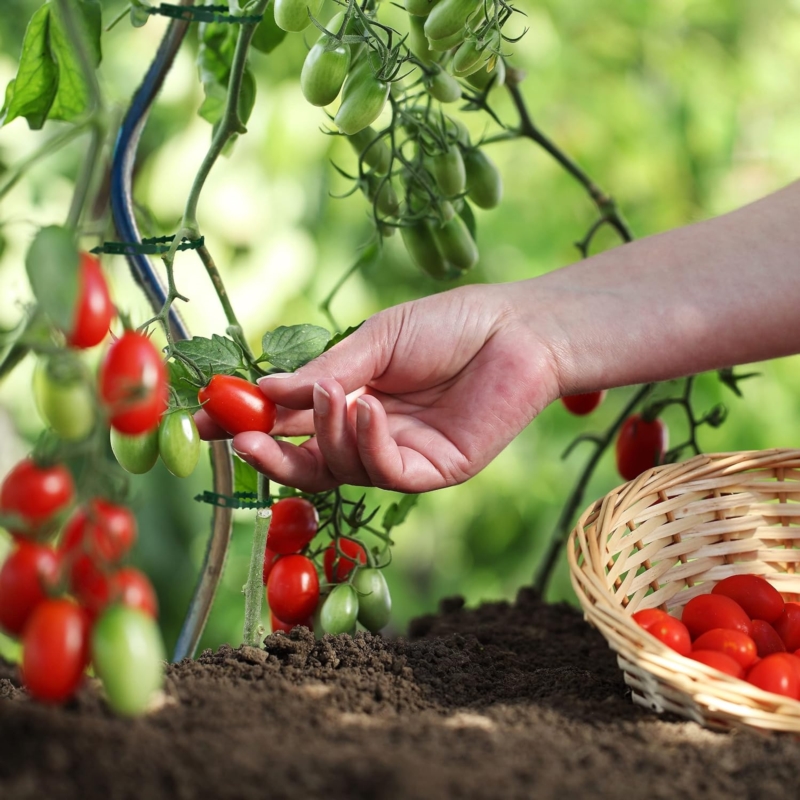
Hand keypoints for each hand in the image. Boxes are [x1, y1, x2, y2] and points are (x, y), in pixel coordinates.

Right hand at [202, 284, 558, 492]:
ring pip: (340, 469)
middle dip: (270, 454)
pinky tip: (367, 408)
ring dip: (325, 434)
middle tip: (239, 439)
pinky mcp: (432, 472)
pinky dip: (366, 442)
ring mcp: (399, 456)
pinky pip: (384, 473)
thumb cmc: (449, 326)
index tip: (205, 422)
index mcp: (351, 398)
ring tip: (332, 395)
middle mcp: (370, 434)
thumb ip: (324, 370)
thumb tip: (261, 391)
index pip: (290, 421)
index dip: (248, 424)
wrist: (516, 331)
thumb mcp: (376, 341)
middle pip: (307, 461)